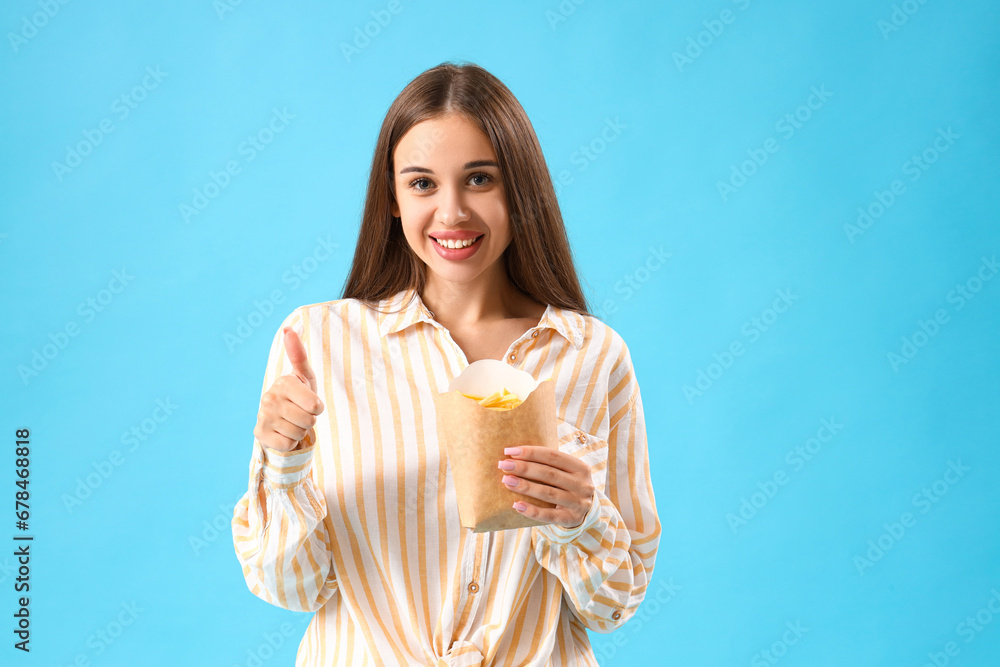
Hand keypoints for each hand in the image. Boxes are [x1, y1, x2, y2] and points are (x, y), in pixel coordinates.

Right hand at [253, 327, 324, 451]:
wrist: (280, 420)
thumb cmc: (298, 396)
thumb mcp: (304, 376)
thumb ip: (299, 354)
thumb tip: (288, 329)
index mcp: (283, 383)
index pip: (316, 405)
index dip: (317, 408)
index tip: (309, 403)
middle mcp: (269, 397)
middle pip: (309, 421)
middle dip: (309, 421)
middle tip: (300, 414)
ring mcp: (263, 416)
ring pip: (299, 433)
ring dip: (300, 432)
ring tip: (291, 422)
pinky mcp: (259, 434)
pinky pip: (288, 445)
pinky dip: (290, 443)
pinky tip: (283, 433)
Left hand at [498, 446, 594, 527]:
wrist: (587, 512)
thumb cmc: (568, 486)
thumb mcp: (566, 473)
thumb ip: (548, 465)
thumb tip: (514, 456)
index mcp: (580, 468)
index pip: (553, 456)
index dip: (530, 452)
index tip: (509, 452)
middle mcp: (582, 484)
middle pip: (549, 474)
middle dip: (524, 468)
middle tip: (504, 465)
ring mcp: (578, 503)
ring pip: (548, 493)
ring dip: (525, 486)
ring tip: (506, 481)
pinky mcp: (571, 519)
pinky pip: (549, 515)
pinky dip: (532, 510)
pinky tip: (517, 505)